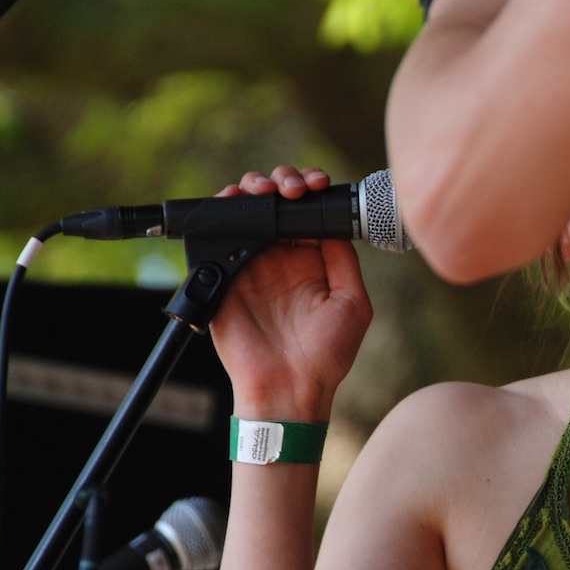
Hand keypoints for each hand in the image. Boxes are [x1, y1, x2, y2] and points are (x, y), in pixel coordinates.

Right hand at [208, 166, 374, 419]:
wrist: (288, 387)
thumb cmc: (326, 355)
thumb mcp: (354, 304)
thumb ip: (344, 260)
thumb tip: (336, 224)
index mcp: (311, 261)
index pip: (307, 212)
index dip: (310, 190)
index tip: (315, 185)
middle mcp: (280, 258)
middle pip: (275, 203)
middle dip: (281, 181)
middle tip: (289, 189)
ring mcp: (250, 265)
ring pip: (245, 212)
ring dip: (252, 190)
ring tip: (263, 191)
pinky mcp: (223, 276)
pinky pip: (216, 236)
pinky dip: (222, 212)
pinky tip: (237, 204)